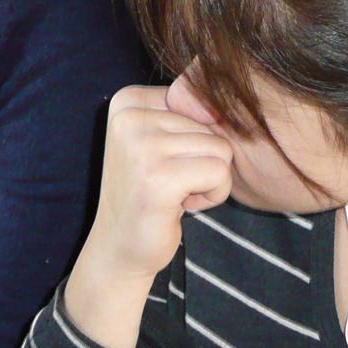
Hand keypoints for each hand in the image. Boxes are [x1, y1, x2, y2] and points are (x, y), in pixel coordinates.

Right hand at [82, 85, 231, 282]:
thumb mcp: (161, 140)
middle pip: (211, 123)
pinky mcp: (158, 178)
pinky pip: (219, 172)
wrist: (120, 247)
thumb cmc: (149, 192)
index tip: (165, 163)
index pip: (198, 100)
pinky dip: (214, 194)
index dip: (195, 137)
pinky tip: (184, 206)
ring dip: (211, 179)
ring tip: (177, 193)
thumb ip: (189, 114)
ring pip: (220, 147)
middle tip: (170, 184)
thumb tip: (227, 105)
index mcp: (127, 101)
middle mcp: (128, 117)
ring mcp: (141, 147)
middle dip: (203, 159)